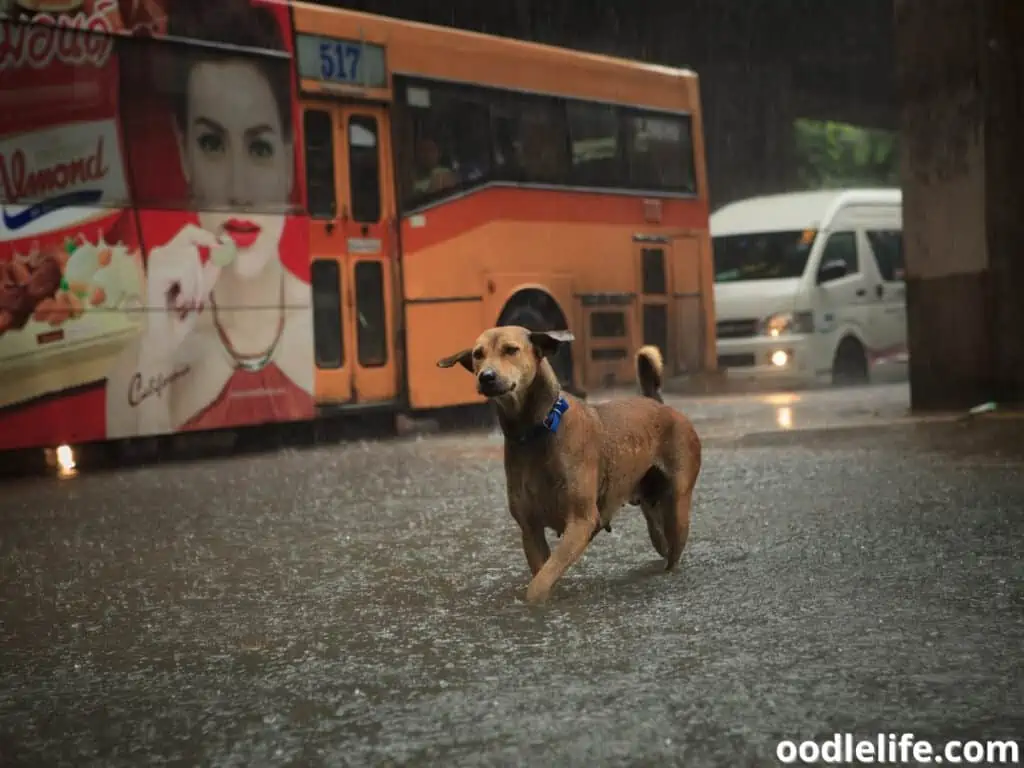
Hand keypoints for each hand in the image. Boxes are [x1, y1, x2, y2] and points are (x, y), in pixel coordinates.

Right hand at [143, 224, 222, 354]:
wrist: (167, 335)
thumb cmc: (183, 313)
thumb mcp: (204, 286)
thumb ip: (213, 265)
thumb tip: (225, 243)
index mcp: (171, 253)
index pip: (190, 231)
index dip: (207, 236)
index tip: (220, 247)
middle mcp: (160, 252)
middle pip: (192, 244)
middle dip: (200, 273)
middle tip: (193, 296)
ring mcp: (156, 260)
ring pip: (190, 259)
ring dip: (194, 285)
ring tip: (185, 301)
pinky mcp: (155, 271)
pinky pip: (184, 271)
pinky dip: (188, 290)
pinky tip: (178, 302)